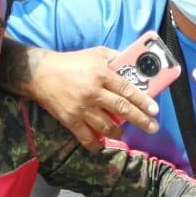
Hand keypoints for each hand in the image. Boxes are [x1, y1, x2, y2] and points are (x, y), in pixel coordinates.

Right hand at [26, 47, 160, 150]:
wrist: (41, 74)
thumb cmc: (72, 62)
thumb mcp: (95, 53)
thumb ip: (115, 57)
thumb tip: (134, 65)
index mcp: (101, 74)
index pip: (127, 90)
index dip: (143, 101)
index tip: (154, 110)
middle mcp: (94, 93)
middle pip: (122, 109)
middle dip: (140, 120)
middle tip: (152, 128)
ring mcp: (82, 108)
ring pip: (107, 126)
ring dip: (119, 132)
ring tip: (123, 133)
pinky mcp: (70, 120)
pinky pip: (86, 138)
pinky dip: (96, 144)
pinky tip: (101, 143)